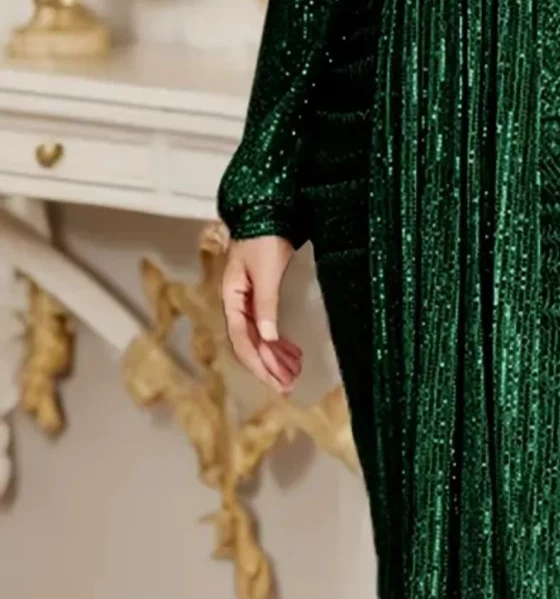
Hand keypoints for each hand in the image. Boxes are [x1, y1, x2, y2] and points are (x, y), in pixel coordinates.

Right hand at [220, 234, 302, 393]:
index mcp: (231, 297)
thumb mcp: (266, 272)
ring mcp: (246, 300)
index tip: (274, 380)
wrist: (267, 212)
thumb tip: (268, 338)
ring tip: (290, 375)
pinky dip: (275, 342)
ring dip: (271, 358)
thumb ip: (266, 305)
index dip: (257, 362)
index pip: (241, 339)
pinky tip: (288, 352)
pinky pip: (263, 327)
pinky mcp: (259, 296)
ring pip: (256, 337)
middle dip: (266, 367)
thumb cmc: (263, 237)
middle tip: (286, 386)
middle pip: (248, 343)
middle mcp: (235, 302)